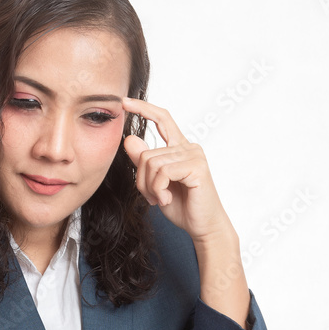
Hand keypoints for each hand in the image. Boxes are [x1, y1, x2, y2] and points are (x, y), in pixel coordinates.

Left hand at [122, 97, 232, 243]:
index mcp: (180, 148)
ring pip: (152, 163)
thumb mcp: (155, 183)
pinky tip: (166, 200)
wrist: (203, 227)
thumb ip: (143, 162)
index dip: (144, 108)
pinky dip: (158, 189)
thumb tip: (129, 139)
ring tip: (160, 199)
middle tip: (152, 197)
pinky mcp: (196, 167)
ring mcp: (194, 155)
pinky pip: (162, 172)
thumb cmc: (182, 206)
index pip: (163, 119)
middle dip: (141, 179)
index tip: (125, 102)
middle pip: (147, 154)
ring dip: (150, 187)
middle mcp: (189, 147)